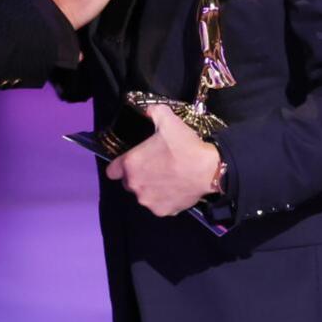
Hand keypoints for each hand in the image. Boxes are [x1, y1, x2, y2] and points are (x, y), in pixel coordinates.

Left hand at [106, 104, 220, 215]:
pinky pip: (159, 205)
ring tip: (167, 178)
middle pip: (129, 183)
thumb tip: (149, 110)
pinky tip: (176, 188)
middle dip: (138, 176)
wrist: (209, 169)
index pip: (112, 171)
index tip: (131, 161)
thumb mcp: (167, 120)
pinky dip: (165, 199)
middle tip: (154, 166)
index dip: (120, 165)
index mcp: (130, 165)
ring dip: (150, 188)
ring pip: (144, 195)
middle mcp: (135, 186)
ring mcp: (148, 201)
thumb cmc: (184, 145)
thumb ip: (153, 112)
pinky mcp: (163, 211)